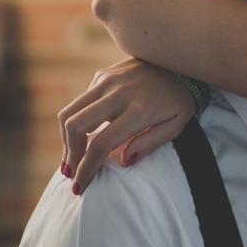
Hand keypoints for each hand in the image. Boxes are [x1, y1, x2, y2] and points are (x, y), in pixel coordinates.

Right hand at [59, 57, 195, 192]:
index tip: (80, 186)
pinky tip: (83, 135)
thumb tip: (124, 161)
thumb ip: (151, 143)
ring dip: (65, 139)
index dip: (86, 168)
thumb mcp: (176, 125)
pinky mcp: (102, 75)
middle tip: (71, 173)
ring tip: (71, 159)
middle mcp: (118, 93)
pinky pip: (80, 101)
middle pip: (76, 127)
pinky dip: (75, 121)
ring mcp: (107, 81)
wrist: (180, 60)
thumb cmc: (180, 99)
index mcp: (139, 109)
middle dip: (69, 155)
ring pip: (69, 112)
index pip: (101, 143)